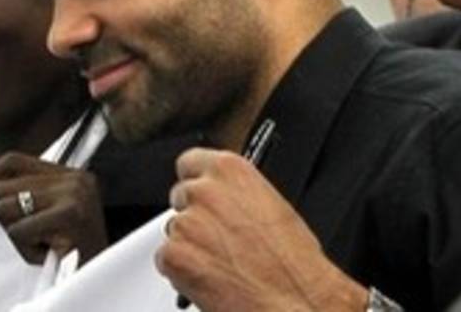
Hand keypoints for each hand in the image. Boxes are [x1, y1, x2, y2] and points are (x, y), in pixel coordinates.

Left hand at [0, 152, 107, 264]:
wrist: (100, 277)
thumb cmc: (71, 251)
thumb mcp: (49, 214)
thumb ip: (25, 194)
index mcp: (69, 173)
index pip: (13, 161)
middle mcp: (74, 177)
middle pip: (4, 186)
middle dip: (9, 218)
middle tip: (36, 236)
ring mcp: (74, 193)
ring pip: (6, 208)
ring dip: (18, 236)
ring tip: (44, 244)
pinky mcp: (70, 213)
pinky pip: (19, 230)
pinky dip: (27, 250)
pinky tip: (49, 254)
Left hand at [155, 148, 367, 311]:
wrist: (295, 303)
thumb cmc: (294, 264)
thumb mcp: (273, 206)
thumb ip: (238, 193)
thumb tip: (226, 197)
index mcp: (230, 171)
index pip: (190, 163)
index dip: (195, 182)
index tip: (199, 193)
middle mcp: (204, 192)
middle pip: (180, 197)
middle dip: (194, 217)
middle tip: (217, 240)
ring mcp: (186, 223)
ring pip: (173, 231)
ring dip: (188, 246)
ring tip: (220, 264)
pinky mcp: (173, 255)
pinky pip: (165, 260)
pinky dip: (180, 272)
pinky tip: (209, 279)